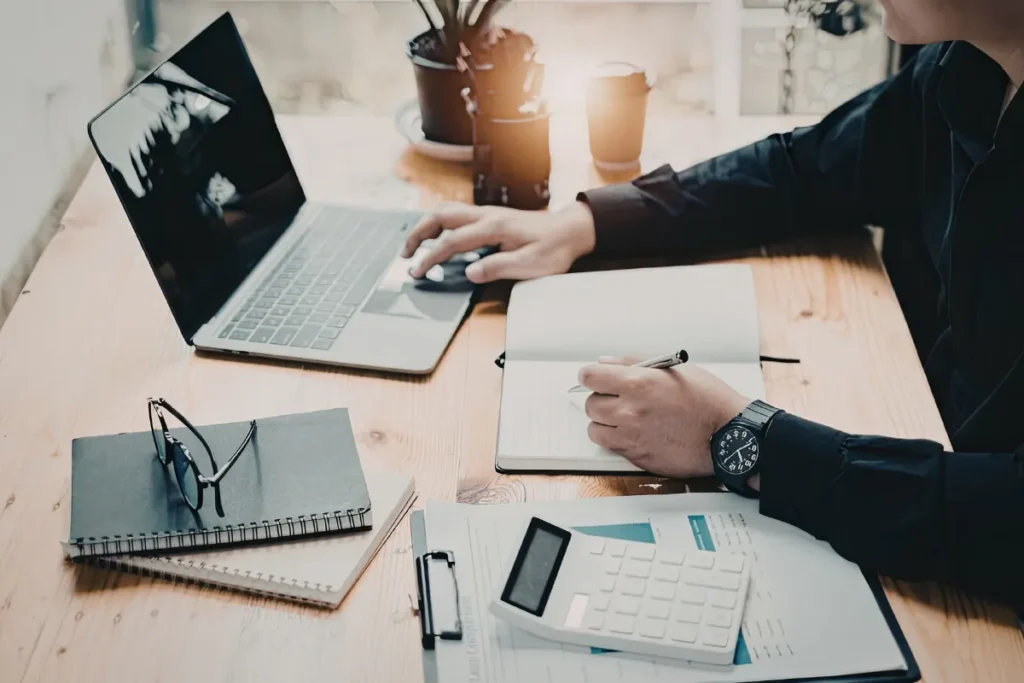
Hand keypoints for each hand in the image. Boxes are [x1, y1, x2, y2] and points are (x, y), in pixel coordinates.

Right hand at [401, 201, 596, 283]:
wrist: (570, 230)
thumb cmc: (554, 249)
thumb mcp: (530, 265)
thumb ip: (498, 267)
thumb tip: (469, 273)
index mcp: (494, 227)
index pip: (452, 242)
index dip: (431, 257)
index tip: (418, 272)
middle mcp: (487, 215)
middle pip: (441, 216)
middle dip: (418, 234)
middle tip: (405, 254)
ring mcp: (487, 213)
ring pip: (447, 211)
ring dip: (426, 226)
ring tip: (415, 246)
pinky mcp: (490, 216)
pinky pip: (457, 215)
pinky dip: (440, 224)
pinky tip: (438, 238)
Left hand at [578, 358, 749, 477]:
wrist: (728, 435)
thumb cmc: (708, 400)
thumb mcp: (673, 369)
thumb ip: (633, 362)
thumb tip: (605, 362)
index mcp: (637, 383)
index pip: (589, 376)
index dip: (591, 376)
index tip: (596, 378)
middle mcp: (629, 411)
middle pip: (590, 404)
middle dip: (601, 399)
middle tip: (618, 399)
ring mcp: (631, 436)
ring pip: (595, 429)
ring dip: (605, 423)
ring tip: (625, 418)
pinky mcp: (637, 456)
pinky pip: (611, 447)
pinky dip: (616, 440)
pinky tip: (634, 433)